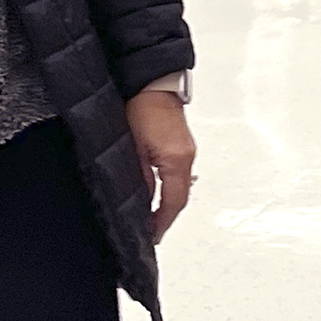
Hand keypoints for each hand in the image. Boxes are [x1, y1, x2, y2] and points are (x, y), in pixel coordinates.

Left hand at [129, 86, 197, 240]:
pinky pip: (179, 174)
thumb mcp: (133, 147)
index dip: (162, 222)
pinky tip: (157, 193)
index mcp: (176, 160)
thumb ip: (139, 176)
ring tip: (152, 216)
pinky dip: (170, 188)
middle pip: (180, 197)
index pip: (173, 202)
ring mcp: (187, 151)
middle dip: (166, 216)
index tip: (153, 236)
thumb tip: (141, 200)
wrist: (153, 84)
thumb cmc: (142, 108)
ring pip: (180, 186)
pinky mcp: (182, 145)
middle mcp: (187, 157)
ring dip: (168, 202)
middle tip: (151, 231)